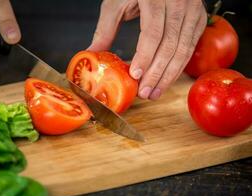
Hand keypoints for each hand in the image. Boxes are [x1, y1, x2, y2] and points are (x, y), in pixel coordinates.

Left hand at [88, 0, 206, 99]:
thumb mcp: (116, 3)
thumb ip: (105, 29)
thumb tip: (92, 53)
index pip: (153, 33)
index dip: (145, 57)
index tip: (135, 76)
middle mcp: (178, 3)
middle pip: (170, 45)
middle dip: (157, 73)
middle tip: (144, 93)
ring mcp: (191, 11)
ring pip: (183, 50)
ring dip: (168, 75)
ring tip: (154, 92)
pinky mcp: (198, 18)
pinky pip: (190, 47)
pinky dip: (178, 66)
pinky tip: (166, 79)